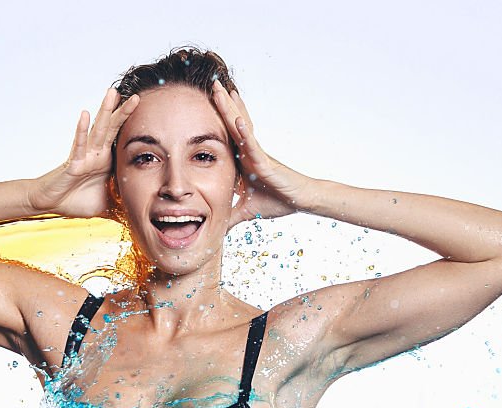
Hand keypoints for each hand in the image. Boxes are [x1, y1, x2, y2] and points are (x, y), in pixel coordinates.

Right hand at [29, 88, 139, 216]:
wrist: (52, 204)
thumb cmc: (76, 200)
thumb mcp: (108, 204)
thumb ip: (122, 205)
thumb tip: (141, 214)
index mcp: (106, 160)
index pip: (121, 139)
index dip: (131, 127)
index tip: (145, 112)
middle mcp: (96, 154)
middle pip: (113, 129)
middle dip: (124, 112)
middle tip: (137, 96)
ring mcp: (85, 156)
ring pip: (98, 130)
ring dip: (105, 111)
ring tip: (112, 93)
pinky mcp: (73, 162)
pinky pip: (78, 144)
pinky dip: (81, 130)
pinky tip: (84, 114)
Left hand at [211, 80, 311, 226]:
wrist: (300, 201)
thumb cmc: (278, 200)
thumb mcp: (246, 210)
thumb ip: (230, 217)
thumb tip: (216, 229)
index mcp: (243, 160)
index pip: (225, 137)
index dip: (215, 121)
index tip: (201, 106)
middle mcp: (249, 152)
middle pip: (231, 124)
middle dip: (222, 104)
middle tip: (210, 84)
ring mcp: (257, 154)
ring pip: (240, 127)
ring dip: (230, 108)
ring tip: (221, 89)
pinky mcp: (265, 161)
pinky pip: (253, 145)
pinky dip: (245, 132)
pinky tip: (237, 119)